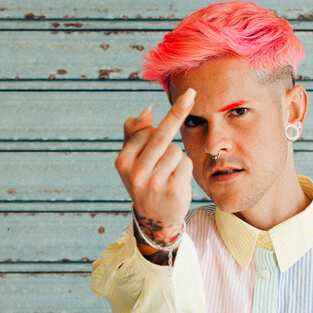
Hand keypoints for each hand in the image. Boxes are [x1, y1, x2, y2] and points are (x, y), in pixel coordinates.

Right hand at [115, 88, 196, 240]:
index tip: (179, 98)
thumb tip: (147, 110)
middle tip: (190, 93)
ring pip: (176, 150)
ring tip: (168, 173)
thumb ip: (134, 133)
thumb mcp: (131, 161)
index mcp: (122, 162)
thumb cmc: (144, 181)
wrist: (154, 219)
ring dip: (177, 158)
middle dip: (177, 111)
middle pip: (161, 135)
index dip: (158, 122)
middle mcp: (136, 173)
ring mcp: (154, 183)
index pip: (143, 131)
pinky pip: (186, 163)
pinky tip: (176, 180)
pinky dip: (185, 169)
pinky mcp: (173, 191)